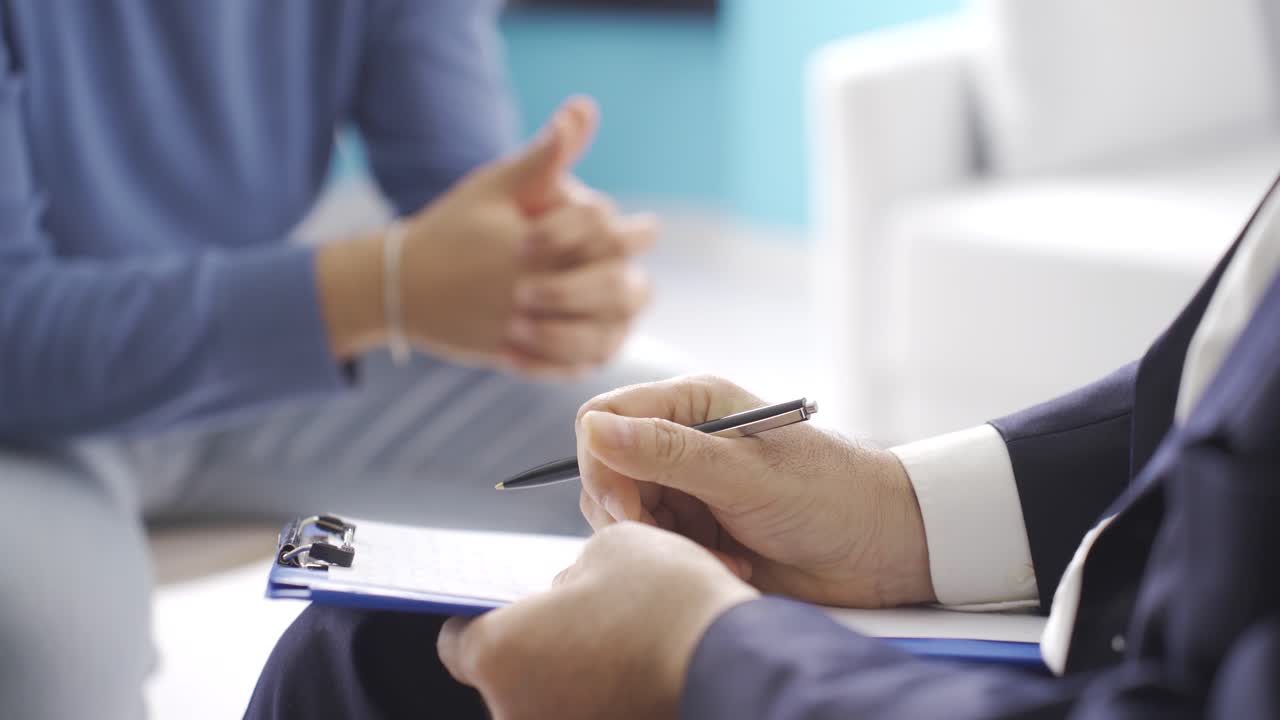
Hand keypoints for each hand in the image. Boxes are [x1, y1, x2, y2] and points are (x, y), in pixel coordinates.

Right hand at [317, 97, 655, 375]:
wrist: (398, 284)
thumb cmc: (453, 227)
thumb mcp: (496, 185)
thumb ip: (545, 154)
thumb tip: (585, 108)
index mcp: (534, 242)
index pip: (605, 235)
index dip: (629, 231)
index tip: (644, 230)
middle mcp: (531, 287)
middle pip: (611, 289)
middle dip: (627, 280)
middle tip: (639, 279)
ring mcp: (522, 326)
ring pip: (597, 335)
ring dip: (618, 324)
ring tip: (624, 312)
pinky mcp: (512, 355)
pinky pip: (567, 367)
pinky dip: (589, 358)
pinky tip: (599, 342)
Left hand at [437, 522, 757, 719]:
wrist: (733, 660)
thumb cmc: (666, 603)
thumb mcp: (609, 548)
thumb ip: (571, 574)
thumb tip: (570, 594)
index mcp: (500, 652)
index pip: (458, 642)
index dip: (482, 621)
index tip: (504, 611)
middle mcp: (516, 710)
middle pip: (505, 679)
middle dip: (534, 651)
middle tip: (577, 623)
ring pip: (547, 702)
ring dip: (570, 680)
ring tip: (616, 648)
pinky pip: (584, 713)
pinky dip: (601, 699)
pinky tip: (636, 674)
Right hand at [575, 375, 935, 607]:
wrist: (882, 548)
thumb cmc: (828, 495)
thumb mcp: (744, 476)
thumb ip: (667, 454)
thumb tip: (593, 429)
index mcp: (692, 403)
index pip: (602, 419)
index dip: (602, 464)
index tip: (628, 510)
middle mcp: (681, 439)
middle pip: (605, 472)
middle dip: (630, 515)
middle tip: (675, 544)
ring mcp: (685, 485)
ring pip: (624, 515)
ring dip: (663, 544)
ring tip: (720, 557)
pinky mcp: (696, 527)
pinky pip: (656, 545)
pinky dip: (685, 562)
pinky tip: (733, 566)